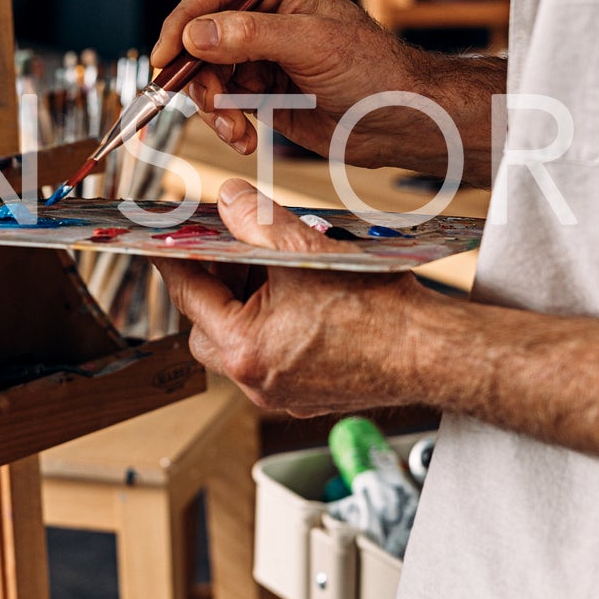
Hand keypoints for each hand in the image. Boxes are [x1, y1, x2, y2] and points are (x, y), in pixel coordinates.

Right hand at [149, 0, 498, 179]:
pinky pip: (222, 106)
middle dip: (199, 77)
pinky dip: (226, 125)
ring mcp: (260, 59)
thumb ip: (251, 35)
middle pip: (200, 40)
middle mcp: (264, 20)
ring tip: (237, 130)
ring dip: (213, 107)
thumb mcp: (313, 44)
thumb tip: (195, 33)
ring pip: (207, 77)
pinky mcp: (261, 95)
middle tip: (211, 105)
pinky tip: (246, 139)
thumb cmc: (374, 71)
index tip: (166, 56)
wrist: (401, 122)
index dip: (182, 24)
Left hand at [161, 179, 598, 462]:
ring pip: (236, 346)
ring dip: (243, 310)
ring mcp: (279, 394)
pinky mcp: (304, 398)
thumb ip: (258, 221)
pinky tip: (298, 302)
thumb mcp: (308, 250)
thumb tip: (228, 199)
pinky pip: (268, 362)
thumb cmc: (378, 309)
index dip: (177, 260)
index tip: (170, 241)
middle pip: (203, 328)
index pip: (187, 295)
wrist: (429, 352)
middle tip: (229, 253)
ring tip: (271, 272)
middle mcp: (254, 380)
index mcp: (244, 346)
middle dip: (212, 288)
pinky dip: (271, 332)